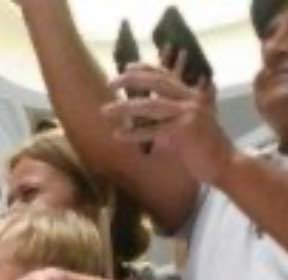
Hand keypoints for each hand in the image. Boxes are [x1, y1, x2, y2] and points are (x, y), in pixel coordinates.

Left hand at [104, 63, 232, 184]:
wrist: (224, 163)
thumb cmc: (201, 146)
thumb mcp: (186, 124)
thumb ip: (169, 114)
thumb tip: (140, 113)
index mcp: (191, 95)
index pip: (167, 75)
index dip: (146, 68)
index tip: (126, 66)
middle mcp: (191, 99)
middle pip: (158, 82)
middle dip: (133, 79)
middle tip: (111, 82)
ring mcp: (189, 113)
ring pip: (151, 106)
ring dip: (125, 107)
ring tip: (105, 111)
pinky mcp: (185, 130)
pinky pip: (153, 130)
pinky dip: (134, 133)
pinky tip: (118, 134)